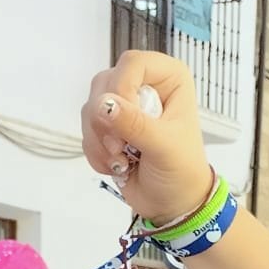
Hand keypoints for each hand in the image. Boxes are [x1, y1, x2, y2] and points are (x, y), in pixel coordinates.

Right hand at [81, 52, 212, 226]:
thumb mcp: (164, 147)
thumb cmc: (182, 172)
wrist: (173, 204)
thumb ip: (135, 124)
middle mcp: (143, 85)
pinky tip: (117, 167)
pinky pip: (86, 132)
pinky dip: (97, 154)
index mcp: (167, 78)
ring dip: (101, 142)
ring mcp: (123, 106)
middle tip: (123, 148)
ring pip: (90, 109)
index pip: (131, 64)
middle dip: (107, 123)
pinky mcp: (107, 128)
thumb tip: (103, 105)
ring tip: (124, 162)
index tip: (129, 125)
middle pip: (104, 85)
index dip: (122, 91)